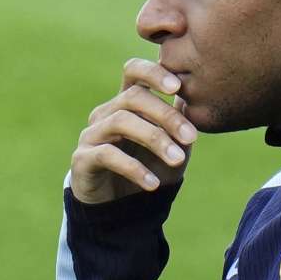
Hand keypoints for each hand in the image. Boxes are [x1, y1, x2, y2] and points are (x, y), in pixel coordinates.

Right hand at [70, 58, 197, 204]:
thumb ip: (182, 122)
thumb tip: (198, 98)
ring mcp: (92, 133)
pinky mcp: (82, 158)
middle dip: (166, 115)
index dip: (153, 72)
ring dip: (154, 140)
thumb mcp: (173, 146)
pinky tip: (153, 184)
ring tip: (177, 160)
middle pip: (133, 96)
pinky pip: (107, 154)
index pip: (134, 71)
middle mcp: (106, 112)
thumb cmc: (150, 169)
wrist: (122, 208)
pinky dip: (134, 168)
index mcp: (127, 102)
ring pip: (121, 121)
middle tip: (191, 137)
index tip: (178, 87)